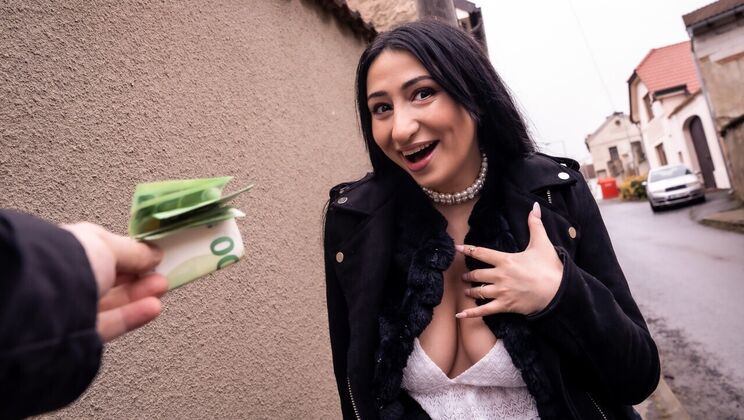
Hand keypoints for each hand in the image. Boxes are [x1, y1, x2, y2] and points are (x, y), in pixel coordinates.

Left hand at [62, 222, 167, 341]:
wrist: (48, 302)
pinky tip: (153, 307)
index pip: (101, 253)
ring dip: (140, 294)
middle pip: (110, 280)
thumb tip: (153, 254)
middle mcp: (67, 281)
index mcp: (66, 252)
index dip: (128, 254)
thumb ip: (134, 251)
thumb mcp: (107, 245)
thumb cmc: (68, 264)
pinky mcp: (80, 334)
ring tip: (161, 286)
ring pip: (113, 302)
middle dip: (138, 275)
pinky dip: (133, 315)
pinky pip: (111, 324)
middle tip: (159, 272)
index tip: (150, 255)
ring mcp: (73, 309)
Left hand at [455, 202, 562, 317]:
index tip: (456, 248)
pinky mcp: (505, 305)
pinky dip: (471, 313)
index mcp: (505, 260)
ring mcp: (501, 292)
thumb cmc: (549, 267)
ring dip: (470, 290)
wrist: (557, 291)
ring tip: (466, 290)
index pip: (481, 253)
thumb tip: (534, 206)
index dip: (468, 250)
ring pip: (478, 291)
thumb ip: (535, 224)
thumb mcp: (542, 243)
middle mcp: (499, 276)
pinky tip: (459, 315)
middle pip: (477, 274)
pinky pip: (484, 310)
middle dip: (468, 275)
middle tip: (463, 275)